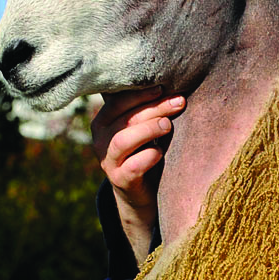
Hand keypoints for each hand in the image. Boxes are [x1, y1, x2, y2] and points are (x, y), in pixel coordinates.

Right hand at [92, 89, 185, 262]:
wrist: (140, 192)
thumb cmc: (145, 151)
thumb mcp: (142, 129)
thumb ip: (147, 111)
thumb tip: (173, 87)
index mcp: (104, 121)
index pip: (118, 101)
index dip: (141, 94)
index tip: (164, 88)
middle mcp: (100, 139)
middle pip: (125, 119)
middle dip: (153, 108)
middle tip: (178, 103)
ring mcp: (107, 161)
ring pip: (123, 141)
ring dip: (148, 130)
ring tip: (168, 125)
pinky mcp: (119, 180)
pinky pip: (132, 167)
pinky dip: (148, 157)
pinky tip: (161, 152)